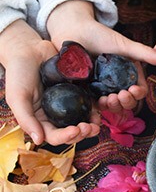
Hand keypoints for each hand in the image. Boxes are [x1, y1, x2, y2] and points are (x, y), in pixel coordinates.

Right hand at [0, 20, 99, 144]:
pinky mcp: (79, 92)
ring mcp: (69, 104)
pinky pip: (89, 103)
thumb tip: (38, 141)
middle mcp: (56, 115)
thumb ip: (26, 119)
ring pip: (83, 120)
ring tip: (98, 123)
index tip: (75, 130)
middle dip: (82, 133)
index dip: (66, 137)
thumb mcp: (18, 96)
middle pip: (72, 132)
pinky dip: (96, 109)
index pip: (54, 136)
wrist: (30, 50)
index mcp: (41, 120)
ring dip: (91, 125)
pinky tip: (101, 108)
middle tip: (90, 128)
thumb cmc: (19, 73)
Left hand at [47, 0, 155, 110]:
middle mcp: (117, 83)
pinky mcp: (86, 91)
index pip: (139, 90)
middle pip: (127, 102)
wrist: (72, 30)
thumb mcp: (124, 45)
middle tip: (120, 96)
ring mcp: (101, 88)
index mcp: (129, 74)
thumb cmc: (100, 35)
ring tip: (108, 98)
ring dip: (113, 106)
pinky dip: (98, 107)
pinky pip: (94, 105)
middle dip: (126, 102)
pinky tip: (98, 102)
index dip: (138, 93)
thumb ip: (144, 53)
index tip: (133, 90)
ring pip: (112, 106)